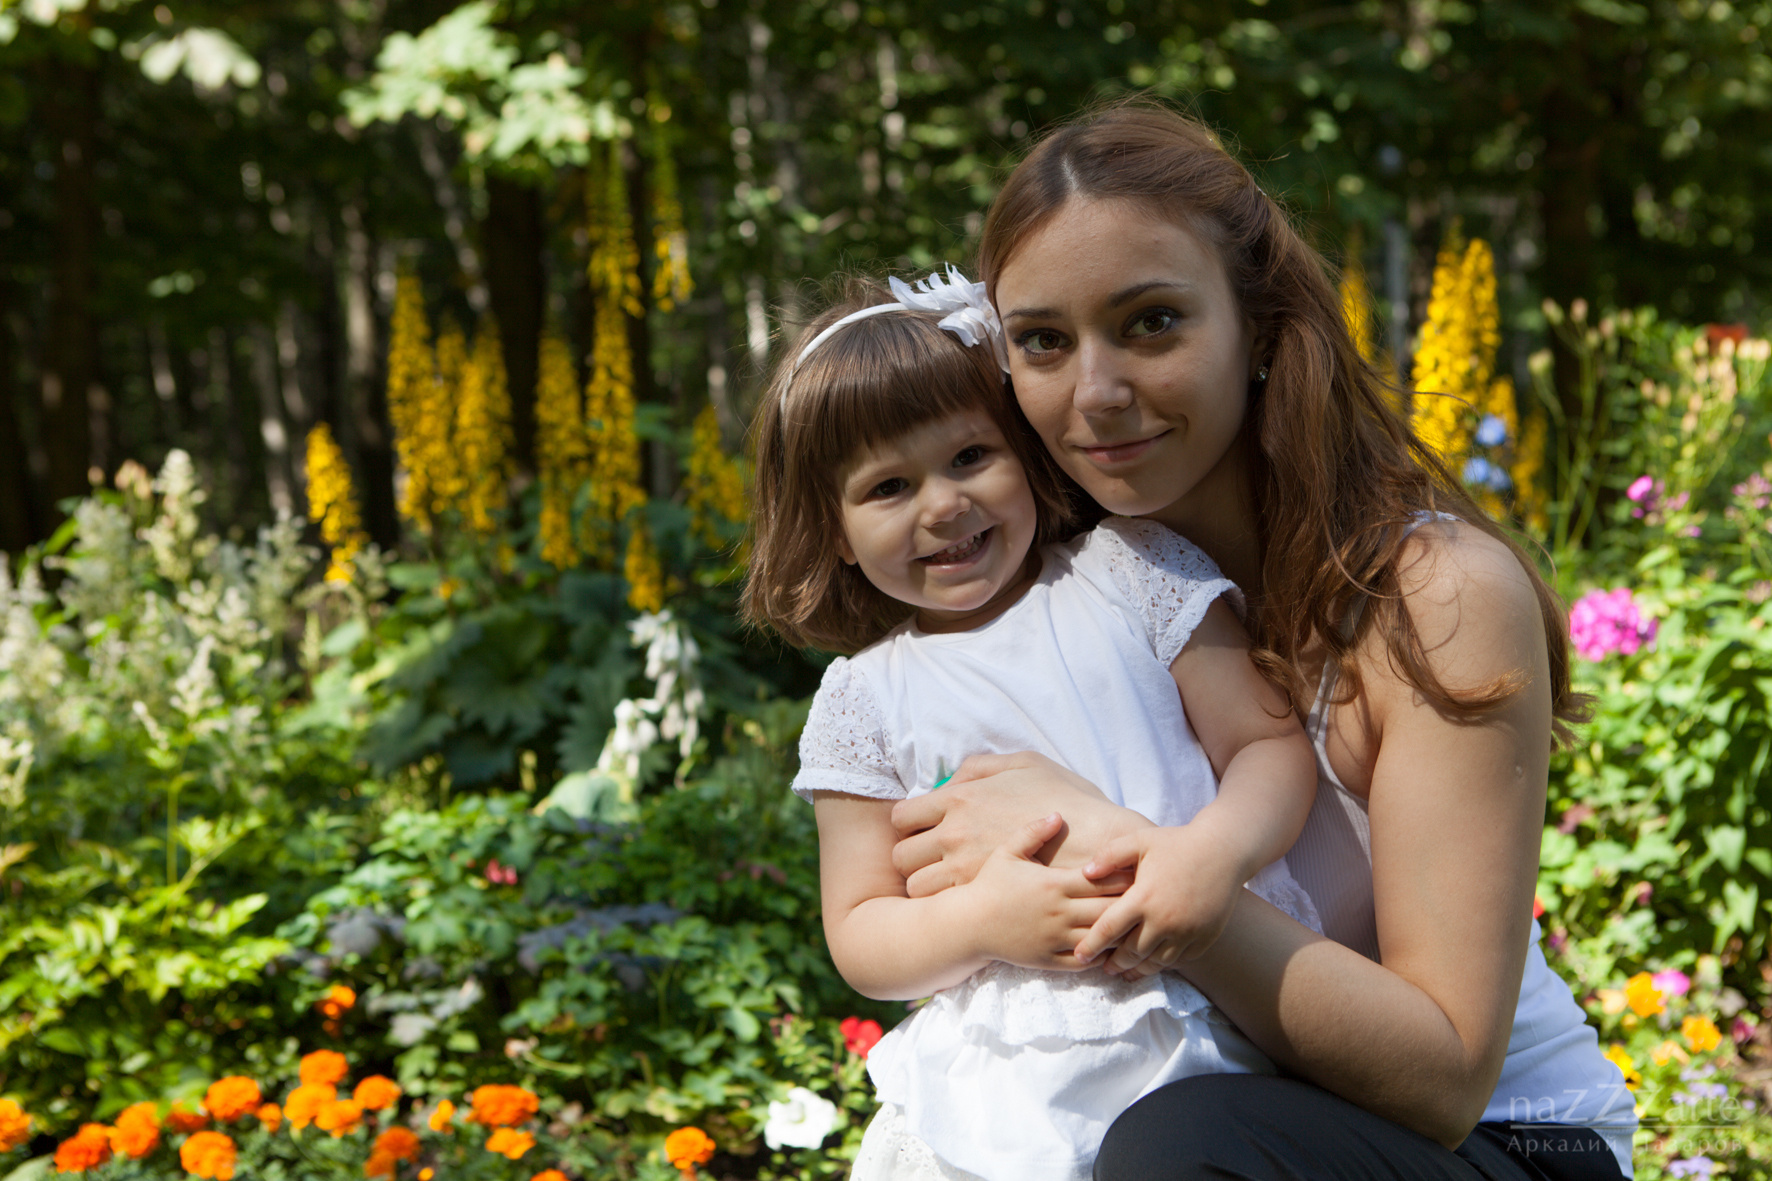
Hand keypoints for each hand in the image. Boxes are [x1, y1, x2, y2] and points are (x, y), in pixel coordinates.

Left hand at [889, 752, 1151, 898]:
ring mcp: (965, 869)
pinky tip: (965, 900)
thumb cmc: (1067, 800)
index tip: (924, 832)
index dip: (910, 826)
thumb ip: (981, 767)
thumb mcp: (1025, 764)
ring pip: (916, 887)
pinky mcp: (983, 897)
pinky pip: (941, 907)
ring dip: (926, 885)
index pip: (902, 817)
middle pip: (902, 856)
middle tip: (933, 861)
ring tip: (947, 884)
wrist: (1101, 845)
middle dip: (913, 858)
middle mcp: (954, 834)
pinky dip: (946, 906)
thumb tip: (949, 780)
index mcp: (960, 798)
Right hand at [964, 812, 1129, 969]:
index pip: (1103, 879)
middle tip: (1147, 896)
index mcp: (1054, 884)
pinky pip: (1085, 961)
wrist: (968, 923)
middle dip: (1130, 903)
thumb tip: (1057, 815)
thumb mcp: (1007, 852)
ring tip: (1136, 922)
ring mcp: (1056, 938)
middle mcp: (1059, 912)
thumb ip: (1033, 832)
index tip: (1136, 870)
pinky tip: (1111, 946)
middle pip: (1109, 908)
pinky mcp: (1050, 960)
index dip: (1123, 875)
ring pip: (1102, 937)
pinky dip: (1102, 955)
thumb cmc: (990, 884)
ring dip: (1120, 930)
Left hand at [1072, 824, 1246, 978]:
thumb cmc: (1176, 843)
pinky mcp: (1204, 938)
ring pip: (1155, 963)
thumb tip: (1085, 873)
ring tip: (1126, 972)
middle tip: (1104, 968)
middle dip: (1115, 964)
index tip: (1080, 956)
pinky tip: (1154, 963)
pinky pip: (1179, 960)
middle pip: (1131, 953)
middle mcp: (1163, 920)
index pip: (1109, 929)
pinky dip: (1164, 965)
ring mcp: (1186, 932)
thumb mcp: (1139, 841)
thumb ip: (1109, 856)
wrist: (1224, 850)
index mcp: (1142, 898)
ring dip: (1138, 970)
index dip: (1091, 946)